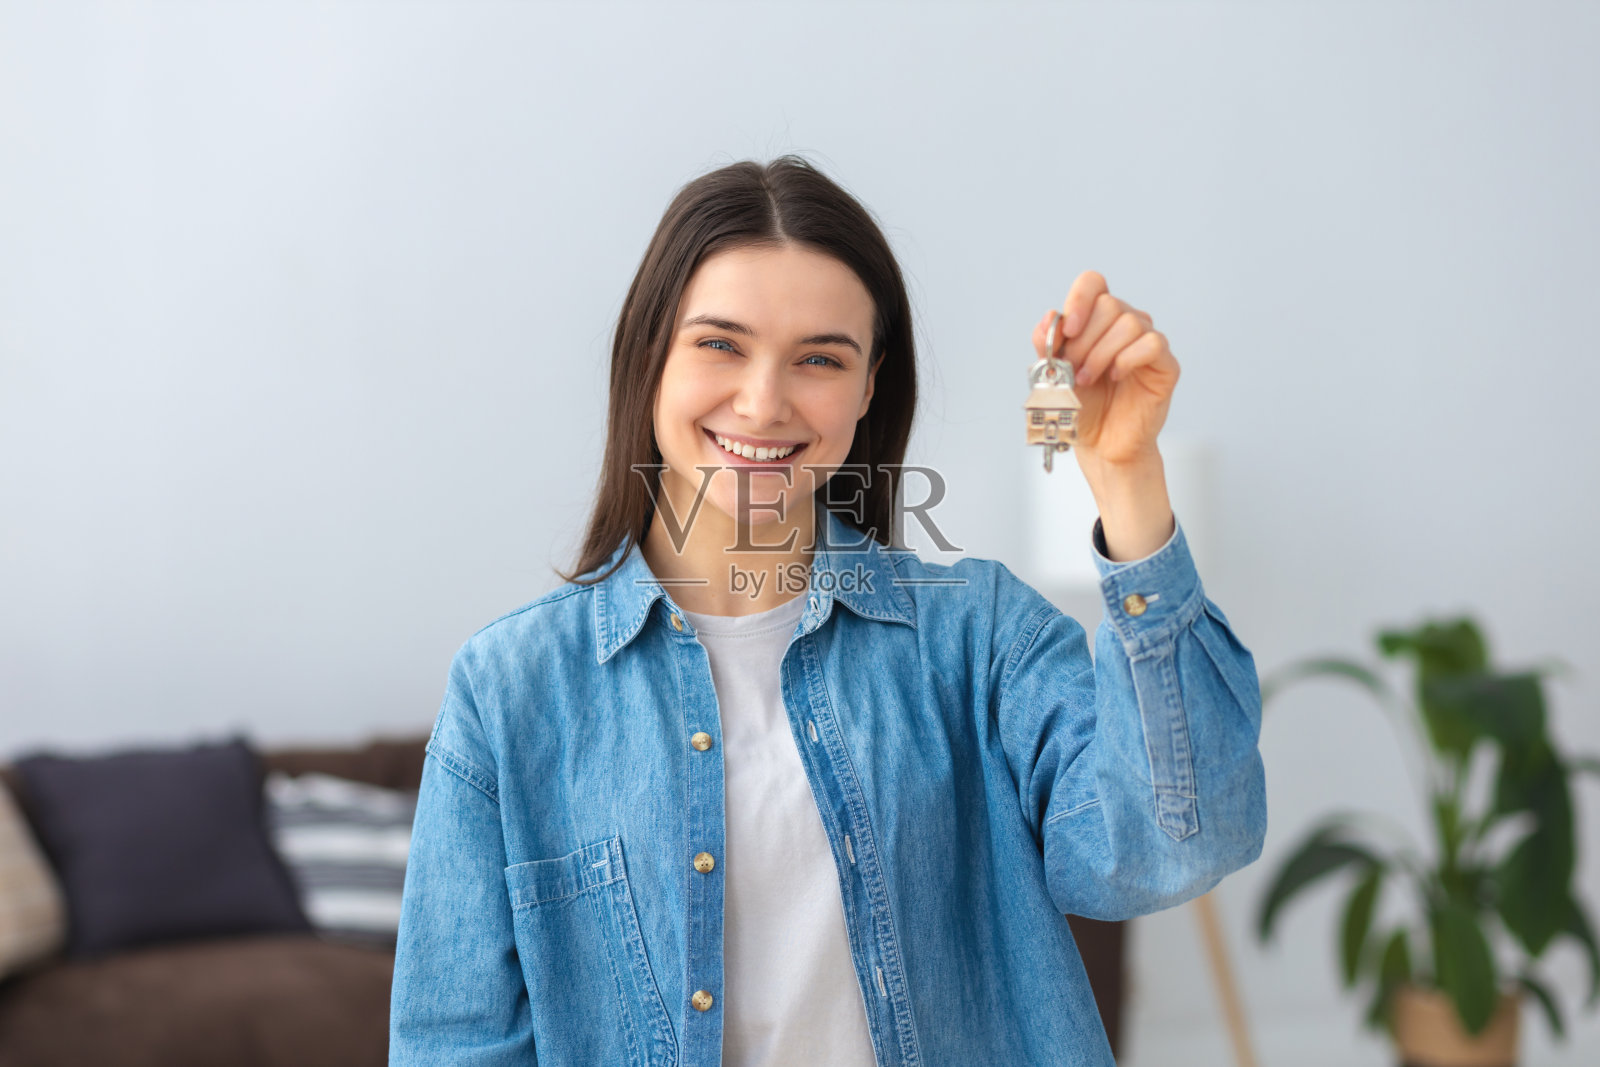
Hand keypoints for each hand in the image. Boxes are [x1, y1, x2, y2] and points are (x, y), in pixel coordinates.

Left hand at [1030, 270, 1179, 470]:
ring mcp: (1148, 343)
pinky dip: (1127, 359)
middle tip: (1073, 369)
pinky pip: (1151, 343)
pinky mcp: (1165, 364)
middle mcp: (1125, 325)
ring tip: (1086, 380)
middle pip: (1109, 304)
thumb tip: (1051, 316)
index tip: (1068, 331)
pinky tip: (1115, 377)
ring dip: (1100, 353)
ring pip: (1129, 322)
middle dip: (1084, 339)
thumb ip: (1048, 346)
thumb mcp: (1053, 375)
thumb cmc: (1081, 408)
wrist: (1100, 445)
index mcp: (1098, 321)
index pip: (1094, 283)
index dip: (1079, 299)